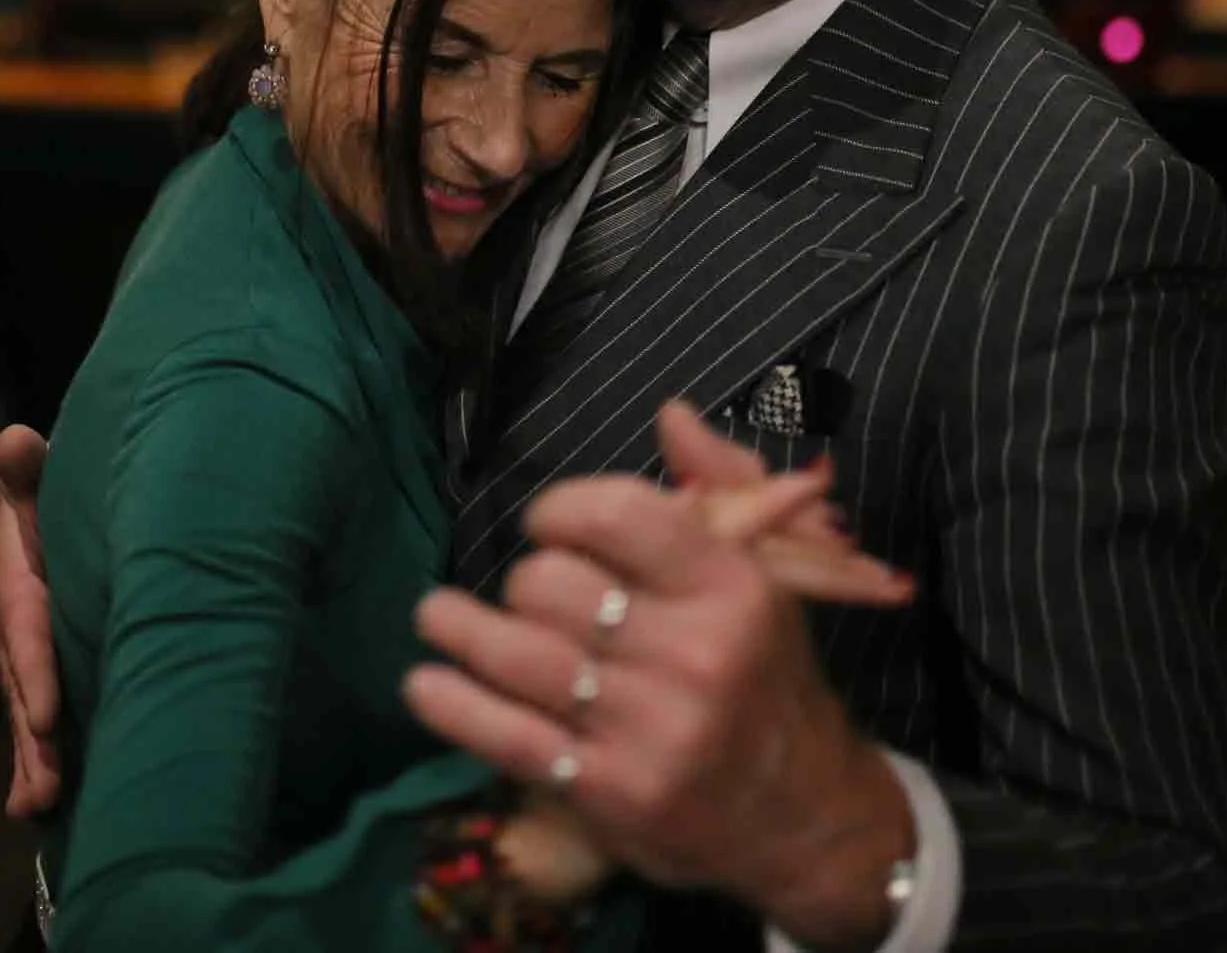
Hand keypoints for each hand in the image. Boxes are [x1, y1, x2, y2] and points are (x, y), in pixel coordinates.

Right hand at [0, 425, 61, 818]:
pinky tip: (34, 807)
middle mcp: (7, 628)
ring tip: (42, 805)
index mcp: (14, 581)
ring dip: (32, 760)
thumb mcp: (35, 481)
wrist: (23, 515)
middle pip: (23, 687)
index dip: (36, 672)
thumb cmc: (41, 495)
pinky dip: (29, 761)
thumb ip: (29, 470)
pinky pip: (28, 718)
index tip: (50, 713)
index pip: (26, 631)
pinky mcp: (29, 673)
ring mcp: (15, 656)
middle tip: (49, 784)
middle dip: (35, 738)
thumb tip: (16, 441)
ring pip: (23, 712)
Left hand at [406, 410, 916, 949]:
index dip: (561, 509)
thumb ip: (721, 483)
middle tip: (530, 594)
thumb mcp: (766, 572)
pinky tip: (425, 683)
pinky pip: (509, 737)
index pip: (617, 516)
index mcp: (730, 587)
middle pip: (553, 586)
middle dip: (527, 580)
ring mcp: (648, 730)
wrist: (801, 811)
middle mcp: (692, 655)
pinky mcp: (609, 792)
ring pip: (519, 657)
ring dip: (461, 629)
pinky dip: (456, 706)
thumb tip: (669, 413)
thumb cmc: (767, 672)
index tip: (548, 524)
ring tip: (436, 615)